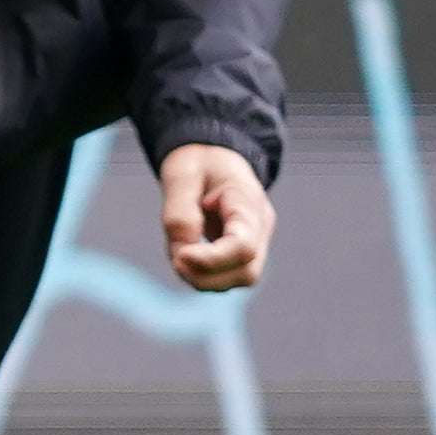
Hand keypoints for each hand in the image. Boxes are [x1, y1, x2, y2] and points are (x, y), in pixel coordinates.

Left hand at [158, 142, 269, 293]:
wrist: (214, 154)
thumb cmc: (198, 162)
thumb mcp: (181, 176)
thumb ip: (180, 215)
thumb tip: (182, 255)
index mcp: (248, 202)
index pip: (243, 247)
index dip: (211, 260)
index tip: (179, 256)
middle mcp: (260, 226)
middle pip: (247, 272)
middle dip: (207, 276)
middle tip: (175, 259)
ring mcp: (257, 239)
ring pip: (241, 278)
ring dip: (206, 279)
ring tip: (178, 256)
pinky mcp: (244, 249)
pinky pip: (231, 273)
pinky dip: (207, 274)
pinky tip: (187, 257)